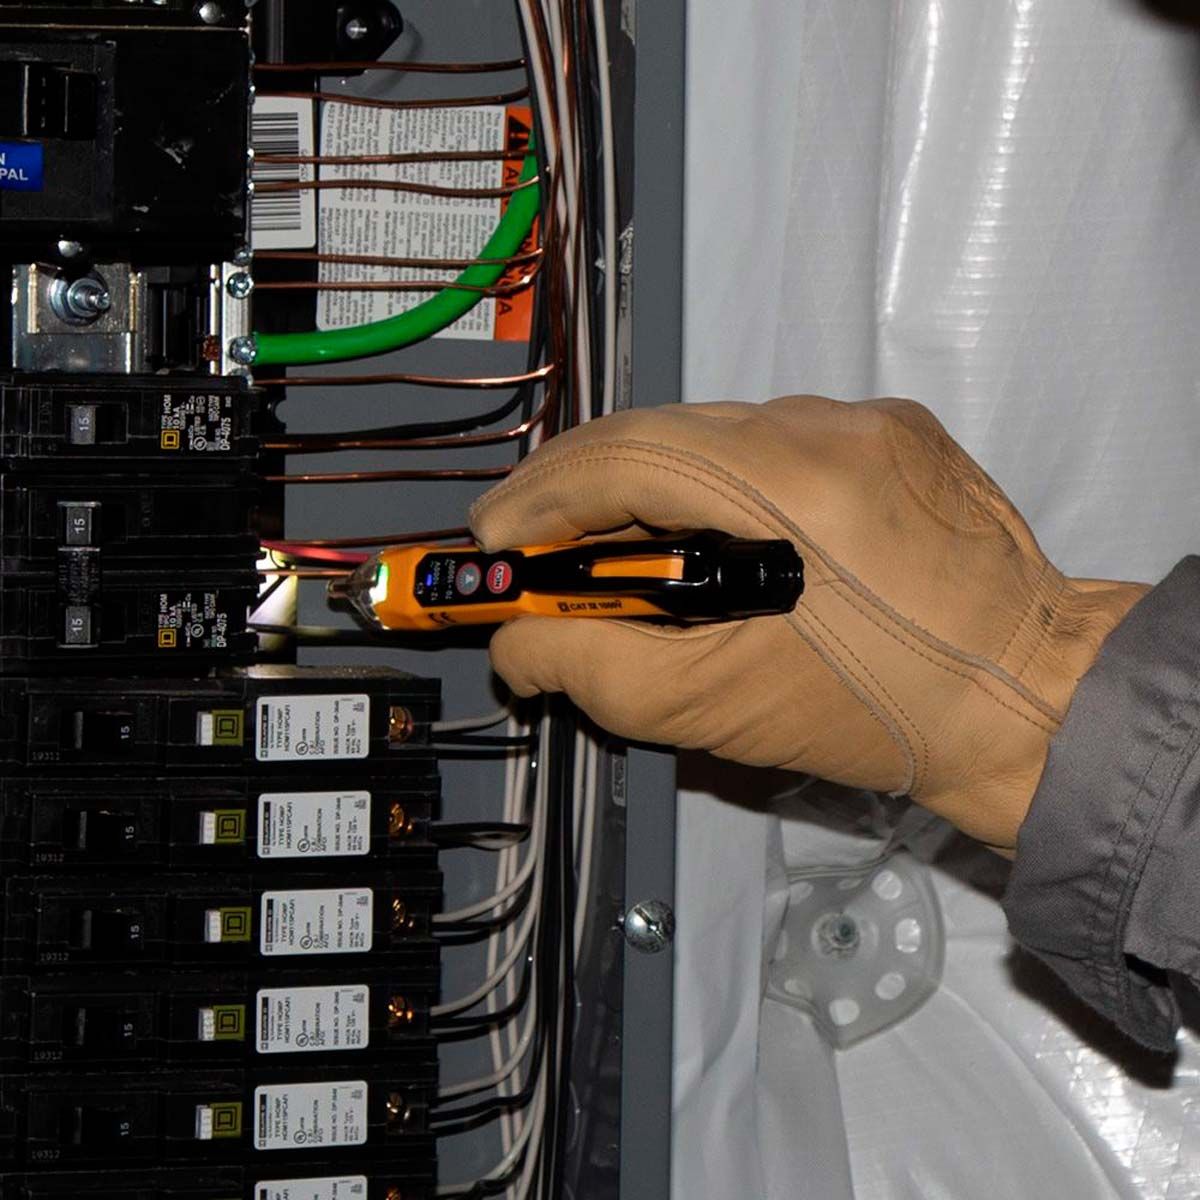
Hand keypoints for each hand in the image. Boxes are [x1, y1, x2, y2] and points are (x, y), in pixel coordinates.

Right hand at [469, 396, 1146, 851]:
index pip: (626, 457)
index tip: (489, 540)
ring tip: (605, 543)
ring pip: (712, 428)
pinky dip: (714, 478)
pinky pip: (771, 437)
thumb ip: (590, 667)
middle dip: (578, 485)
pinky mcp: (892, 428)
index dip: (540, 496)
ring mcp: (866, 419)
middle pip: (660, 429)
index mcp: (789, 488)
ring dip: (644, 480)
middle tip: (526, 544)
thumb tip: (513, 641)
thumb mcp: (712, 707)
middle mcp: (827, 427)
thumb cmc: (873, 715)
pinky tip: (701, 530)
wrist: (1025, 699)